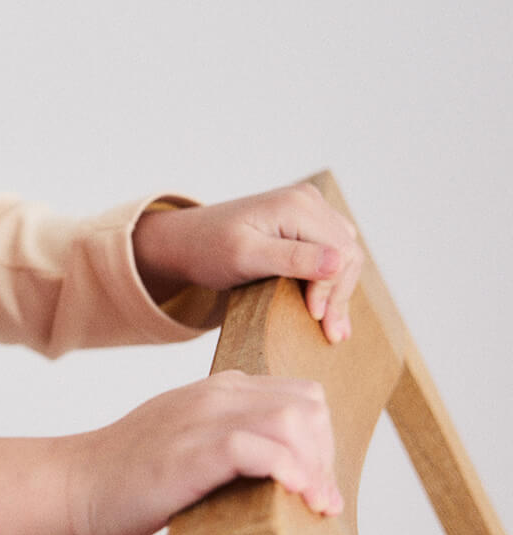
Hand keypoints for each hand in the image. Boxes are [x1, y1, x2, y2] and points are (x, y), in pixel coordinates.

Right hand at [68, 370, 341, 534]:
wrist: (75, 483)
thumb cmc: (131, 476)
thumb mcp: (189, 441)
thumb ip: (231, 441)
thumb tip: (288, 474)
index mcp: (217, 391)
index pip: (301, 395)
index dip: (322, 440)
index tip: (314, 485)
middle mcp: (213, 396)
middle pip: (307, 404)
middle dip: (326, 454)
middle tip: (318, 500)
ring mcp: (199, 420)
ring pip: (291, 419)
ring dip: (316, 466)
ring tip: (313, 505)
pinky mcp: (188, 454)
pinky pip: (256, 449)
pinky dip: (288, 471)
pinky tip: (293, 497)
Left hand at [132, 183, 361, 341]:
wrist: (186, 240)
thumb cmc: (209, 249)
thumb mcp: (245, 257)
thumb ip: (292, 259)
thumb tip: (339, 262)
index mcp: (296, 205)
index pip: (340, 254)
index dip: (332, 290)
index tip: (315, 319)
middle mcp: (307, 199)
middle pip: (348, 254)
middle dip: (339, 296)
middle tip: (331, 335)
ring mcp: (308, 208)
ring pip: (345, 254)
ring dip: (339, 291)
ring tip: (333, 328)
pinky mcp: (304, 221)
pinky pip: (332, 251)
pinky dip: (332, 280)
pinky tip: (326, 307)